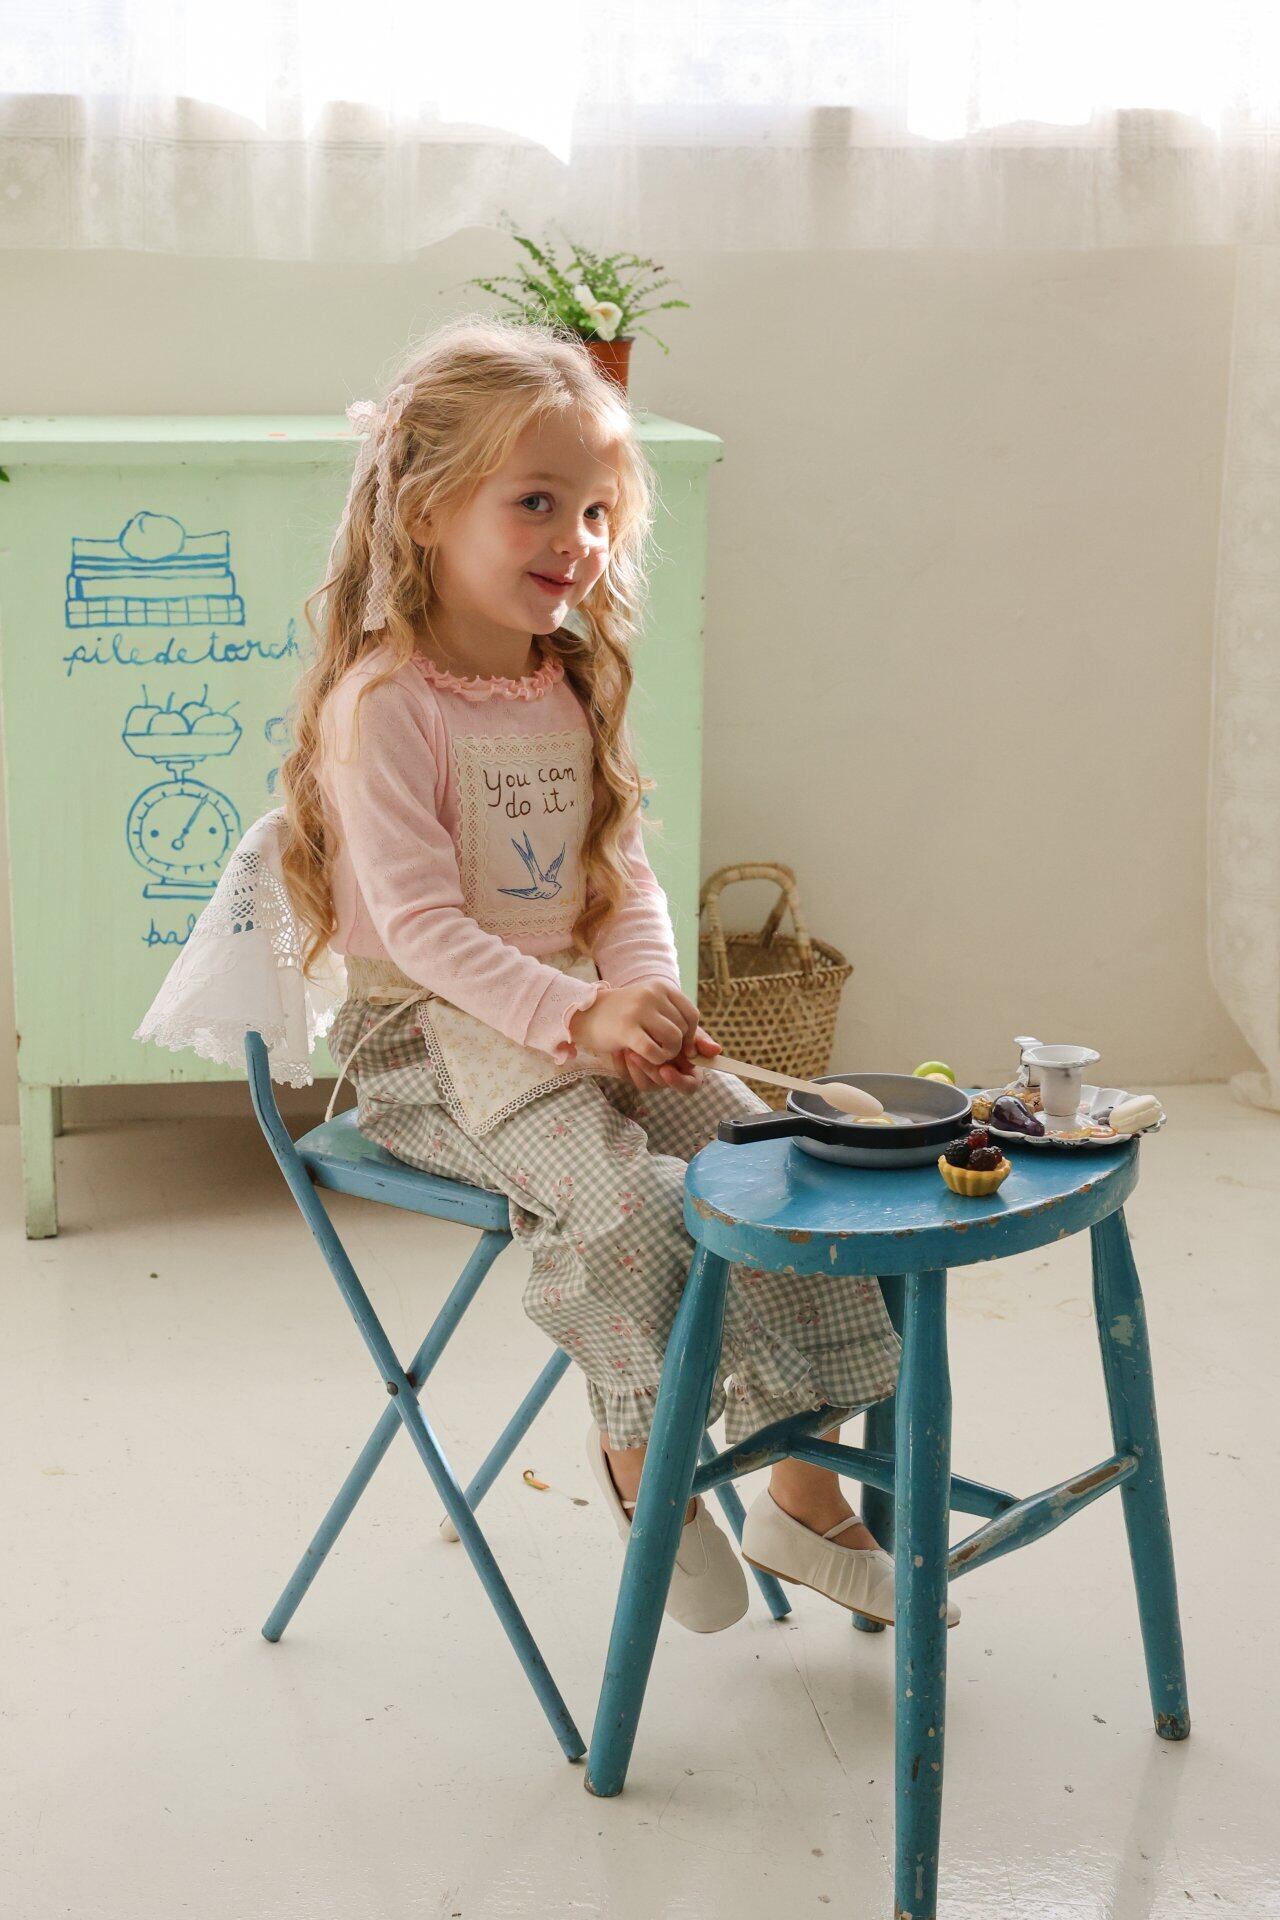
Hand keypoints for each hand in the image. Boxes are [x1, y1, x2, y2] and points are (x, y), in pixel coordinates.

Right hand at [567, 978, 710, 1090]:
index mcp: (662, 987)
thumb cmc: (624, 1016)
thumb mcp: (655, 1015)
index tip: (678, 1044)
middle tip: (659, 1049)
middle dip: (677, 1046)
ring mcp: (640, 1009)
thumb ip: (685, 1029)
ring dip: (667, 1053)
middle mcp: (653, 994)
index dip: (690, 1035)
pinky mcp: (627, 1028)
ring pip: (673, 1040)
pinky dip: (655, 1059)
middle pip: (684, 1029)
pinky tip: (643, 1056)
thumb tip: (716, 1051)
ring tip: (653, 1052)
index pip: (691, 1015)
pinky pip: (655, 1051)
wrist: (585, 1014)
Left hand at [619, 1024, 720, 1093]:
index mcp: (687, 1069)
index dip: (680, 1081)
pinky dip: (623, 1066)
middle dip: (652, 1070)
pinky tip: (618, 1052)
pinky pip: (628, 1078)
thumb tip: (716, 1049)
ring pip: (645, 1085)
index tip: (666, 1070)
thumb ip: (698, 1039)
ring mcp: (651, 1077)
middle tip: (640, 1053)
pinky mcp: (634, 1075)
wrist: (639, 1018)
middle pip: (664, 1084)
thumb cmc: (669, 1022)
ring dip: (637, 1067)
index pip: (690, 1086)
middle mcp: (670, 1076)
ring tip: (629, 1049)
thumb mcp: (684, 1027)